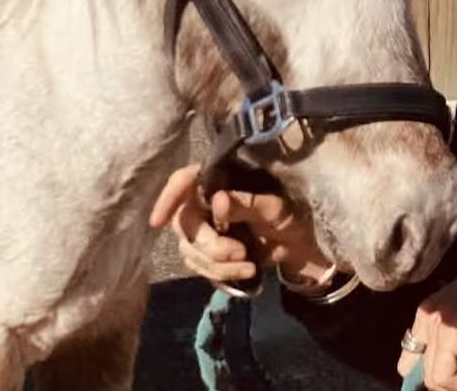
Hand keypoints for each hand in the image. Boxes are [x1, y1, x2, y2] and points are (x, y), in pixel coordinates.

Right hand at [148, 164, 333, 287]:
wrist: (298, 246)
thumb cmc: (289, 215)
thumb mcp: (274, 208)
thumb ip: (246, 204)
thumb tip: (218, 201)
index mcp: (218, 181)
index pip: (182, 182)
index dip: (167, 198)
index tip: (158, 221)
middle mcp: (203, 203)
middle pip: (183, 224)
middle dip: (210, 245)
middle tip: (240, 253)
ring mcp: (203, 230)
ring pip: (189, 250)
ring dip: (217, 265)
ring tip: (248, 266)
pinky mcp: (207, 254)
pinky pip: (199, 268)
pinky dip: (220, 275)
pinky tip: (243, 274)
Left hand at [397, 265, 456, 390]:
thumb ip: (454, 345)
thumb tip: (452, 371)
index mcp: (427, 313)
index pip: (410, 357)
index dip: (429, 373)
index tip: (452, 378)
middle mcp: (425, 317)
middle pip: (413, 369)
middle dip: (441, 380)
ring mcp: (434, 326)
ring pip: (430, 377)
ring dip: (456, 382)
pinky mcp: (448, 335)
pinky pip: (442, 376)